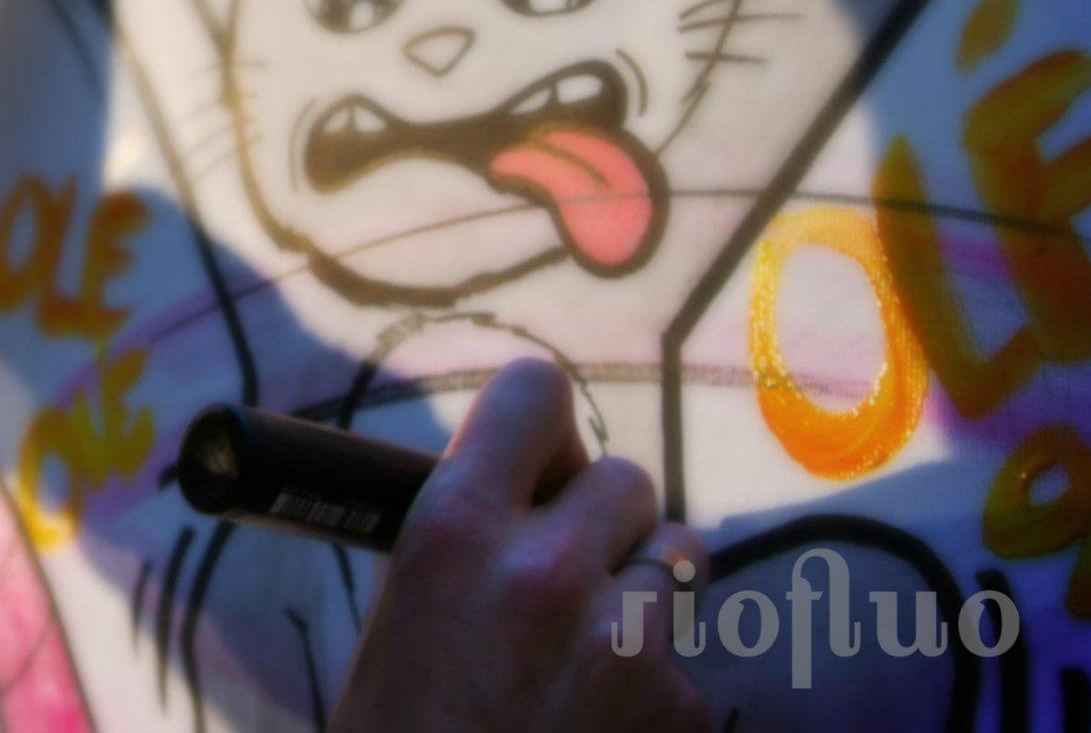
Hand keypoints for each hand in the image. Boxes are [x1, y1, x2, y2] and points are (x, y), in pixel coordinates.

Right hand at [330, 360, 710, 732]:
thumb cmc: (402, 731)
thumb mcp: (407, 607)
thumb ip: (470, 530)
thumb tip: (538, 479)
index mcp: (454, 527)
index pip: (535, 390)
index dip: (542, 425)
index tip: (538, 461)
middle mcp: (545, 566)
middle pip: (626, 478)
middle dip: (603, 520)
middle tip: (564, 574)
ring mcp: (624, 639)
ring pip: (679, 555)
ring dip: (643, 591)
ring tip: (586, 653)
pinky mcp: (679, 706)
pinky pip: (687, 656)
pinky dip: (657, 684)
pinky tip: (601, 722)